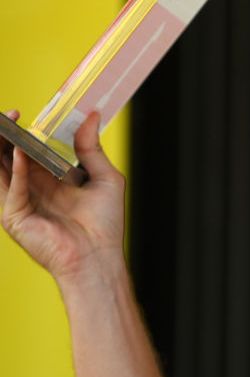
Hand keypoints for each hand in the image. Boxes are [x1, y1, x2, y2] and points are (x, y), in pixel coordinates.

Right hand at [0, 110, 126, 284]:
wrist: (99, 257)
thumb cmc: (104, 225)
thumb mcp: (105, 179)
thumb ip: (92, 148)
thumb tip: (91, 116)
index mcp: (47, 179)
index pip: (25, 150)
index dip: (21, 131)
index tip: (22, 112)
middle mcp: (29, 188)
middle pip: (6, 155)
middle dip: (5, 133)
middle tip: (10, 114)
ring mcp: (18, 202)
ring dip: (1, 146)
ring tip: (6, 124)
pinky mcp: (14, 217)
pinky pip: (11, 189)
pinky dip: (15, 170)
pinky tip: (20, 153)